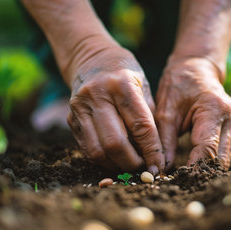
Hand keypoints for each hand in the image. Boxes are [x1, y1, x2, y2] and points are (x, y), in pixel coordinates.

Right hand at [67, 47, 164, 173]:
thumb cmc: (125, 73)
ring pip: (97, 151)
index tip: (159, 166)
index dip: (152, 151)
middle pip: (115, 143)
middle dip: (132, 162)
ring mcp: (80, 108)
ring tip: (129, 165)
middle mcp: (97, 96)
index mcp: (121, 85)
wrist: (91, 59)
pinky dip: (103, 159)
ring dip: (116, 165)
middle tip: (143, 168)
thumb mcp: (143, 86)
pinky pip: (87, 149)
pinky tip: (115, 159)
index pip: (141, 126)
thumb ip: (149, 116)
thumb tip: (157, 154)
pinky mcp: (71, 120)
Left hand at [155, 57, 230, 168]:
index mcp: (214, 109)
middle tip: (180, 182)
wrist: (196, 68)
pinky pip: (223, 152)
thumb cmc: (178, 85)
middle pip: (220, 158)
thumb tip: (161, 170)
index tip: (177, 179)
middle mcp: (230, 118)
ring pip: (224, 159)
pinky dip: (209, 161)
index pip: (207, 149)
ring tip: (185, 176)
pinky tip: (194, 166)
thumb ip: (164, 141)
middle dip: (201, 172)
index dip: (193, 167)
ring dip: (206, 169)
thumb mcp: (165, 111)